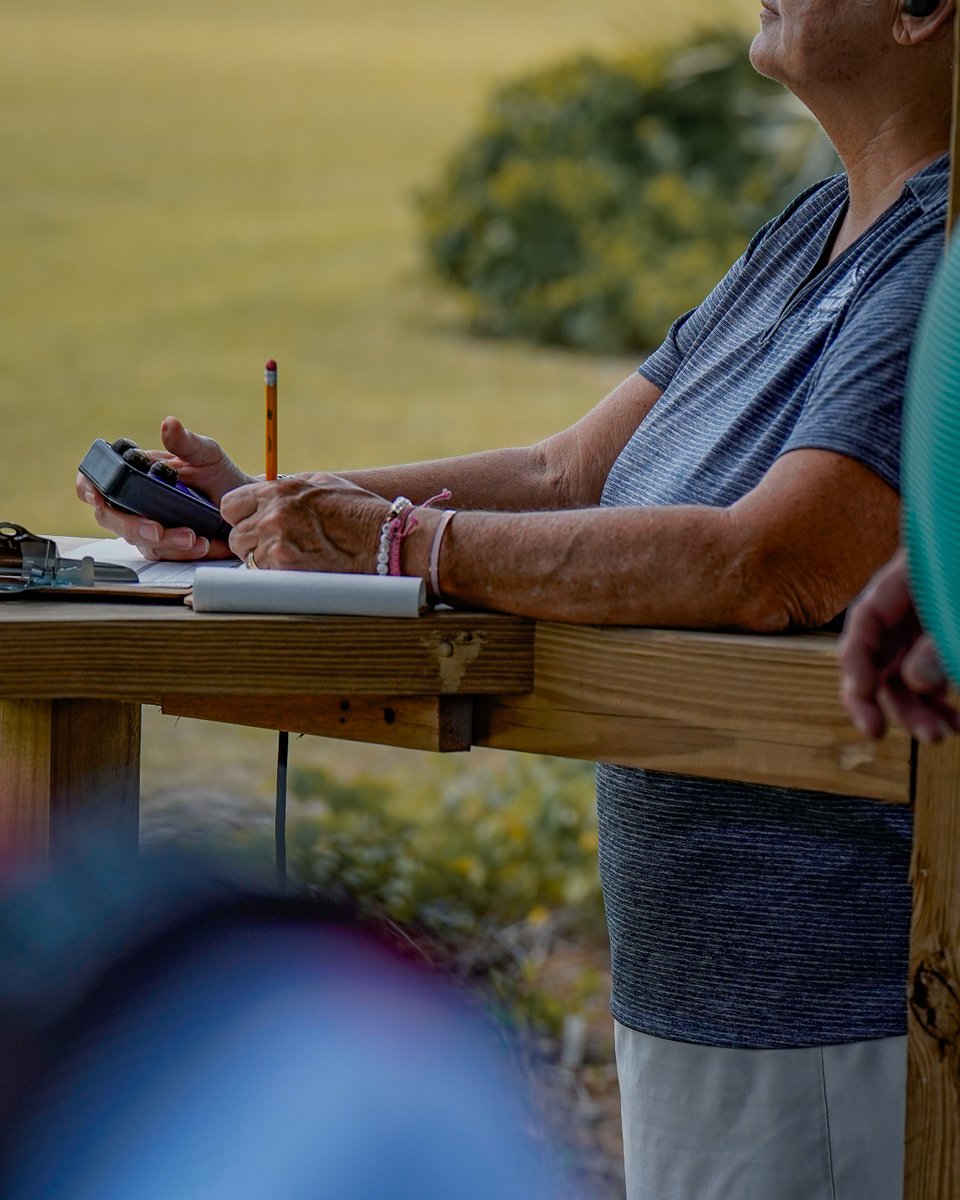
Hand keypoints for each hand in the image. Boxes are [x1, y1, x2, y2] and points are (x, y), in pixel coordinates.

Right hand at [75, 417, 251, 559]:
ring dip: (165, 542)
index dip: (87, 487)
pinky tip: (202, 545)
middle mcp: (135, 501)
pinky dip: (181, 552)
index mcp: (136, 474)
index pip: (98, 480)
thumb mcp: (206, 454)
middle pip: (112, 518)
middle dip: (133, 526)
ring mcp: (148, 525)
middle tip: (157, 529)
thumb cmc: (218, 474)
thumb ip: (186, 442)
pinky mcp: (165, 546)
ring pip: (140, 541)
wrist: (242, 502)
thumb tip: (169, 424)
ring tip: (194, 537)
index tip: (97, 497)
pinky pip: (164, 554)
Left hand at [222, 473, 398, 572]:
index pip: (230, 504)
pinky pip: (264, 575)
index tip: (253, 522)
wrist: (384, 540)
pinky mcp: (286, 569)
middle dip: (251, 541)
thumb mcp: (321, 483)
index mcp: (278, 491)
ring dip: (263, 560)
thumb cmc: (358, 510)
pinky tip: (299, 568)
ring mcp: (277, 544)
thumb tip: (261, 489)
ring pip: (248, 558)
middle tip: (276, 544)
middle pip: (236, 534)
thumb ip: (287, 486)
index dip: (241, 515)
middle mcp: (272, 515)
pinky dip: (276, 575)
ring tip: (292, 556)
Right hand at [839, 548, 959, 741]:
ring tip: (941, 734)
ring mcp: (926, 628)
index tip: (863, 691)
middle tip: (885, 733)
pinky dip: (940, 702)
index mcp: (907, 581)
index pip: (866, 619)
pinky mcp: (942, 645)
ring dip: (917, 709)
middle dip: (886, 699)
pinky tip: (957, 721)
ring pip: (905, 675)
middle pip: (879, 657)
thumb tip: (917, 681)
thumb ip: (941, 641)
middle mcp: (909, 608)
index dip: (857, 658)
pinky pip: (932, 678)